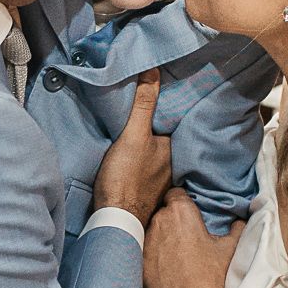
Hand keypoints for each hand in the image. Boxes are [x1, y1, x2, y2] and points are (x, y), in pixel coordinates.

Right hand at [93, 72, 171, 227]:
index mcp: (172, 150)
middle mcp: (170, 165)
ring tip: (138, 126)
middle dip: (157, 124)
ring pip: (154, 153)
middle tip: (147, 104)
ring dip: (148, 143)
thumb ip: (143, 104)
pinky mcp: (143, 190)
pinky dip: (140, 159)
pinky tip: (132, 155)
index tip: (161, 90)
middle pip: (162, 137)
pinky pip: (145, 167)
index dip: (166, 106)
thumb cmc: (126, 177)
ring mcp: (158, 180)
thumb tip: (153, 69)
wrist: (114, 218)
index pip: (172, 121)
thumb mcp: (134, 134)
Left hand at [145, 190, 244, 287]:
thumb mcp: (233, 248)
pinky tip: (167, 268)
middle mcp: (158, 222)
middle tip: (188, 235)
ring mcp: (145, 243)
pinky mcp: (138, 264)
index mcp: (180, 212)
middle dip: (173, 220)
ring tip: (177, 253)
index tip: (191, 212)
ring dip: (162, 238)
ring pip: (153, 232)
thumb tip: (240, 220)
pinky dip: (155, 256)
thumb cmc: (215, 277)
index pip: (176, 194)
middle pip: (163, 213)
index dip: (184, 201)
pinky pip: (146, 252)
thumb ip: (237, 227)